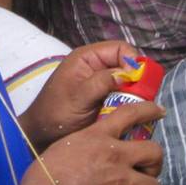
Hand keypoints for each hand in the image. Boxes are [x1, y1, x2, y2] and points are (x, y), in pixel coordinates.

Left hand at [21, 40, 135, 148]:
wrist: (42, 135)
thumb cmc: (55, 113)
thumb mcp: (79, 96)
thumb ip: (102, 82)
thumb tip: (129, 74)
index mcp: (87, 57)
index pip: (119, 49)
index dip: (133, 61)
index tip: (139, 80)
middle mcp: (96, 66)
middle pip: (127, 65)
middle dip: (136, 79)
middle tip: (143, 97)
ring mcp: (101, 83)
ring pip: (128, 82)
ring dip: (134, 93)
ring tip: (139, 107)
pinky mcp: (105, 99)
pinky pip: (124, 96)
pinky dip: (129, 103)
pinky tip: (131, 113)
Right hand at [30, 99, 163, 184]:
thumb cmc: (46, 173)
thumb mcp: (66, 144)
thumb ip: (86, 143)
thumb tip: (89, 148)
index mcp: (99, 136)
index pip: (131, 114)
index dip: (149, 110)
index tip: (159, 111)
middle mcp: (116, 155)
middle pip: (154, 151)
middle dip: (155, 160)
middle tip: (147, 167)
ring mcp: (120, 182)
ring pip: (153, 184)